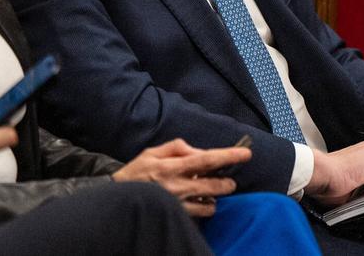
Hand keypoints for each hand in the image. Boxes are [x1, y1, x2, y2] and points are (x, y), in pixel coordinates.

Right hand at [112, 138, 249, 216]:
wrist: (117, 196)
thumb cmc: (136, 172)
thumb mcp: (153, 152)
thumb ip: (178, 147)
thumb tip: (199, 151)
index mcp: (171, 166)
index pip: (206, 160)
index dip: (227, 156)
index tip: (246, 153)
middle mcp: (176, 186)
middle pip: (213, 185)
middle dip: (227, 183)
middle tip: (229, 181)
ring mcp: (177, 204)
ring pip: (210, 204)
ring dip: (215, 197)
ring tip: (208, 192)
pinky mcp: (177, 216)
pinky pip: (201, 214)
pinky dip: (205, 207)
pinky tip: (199, 201)